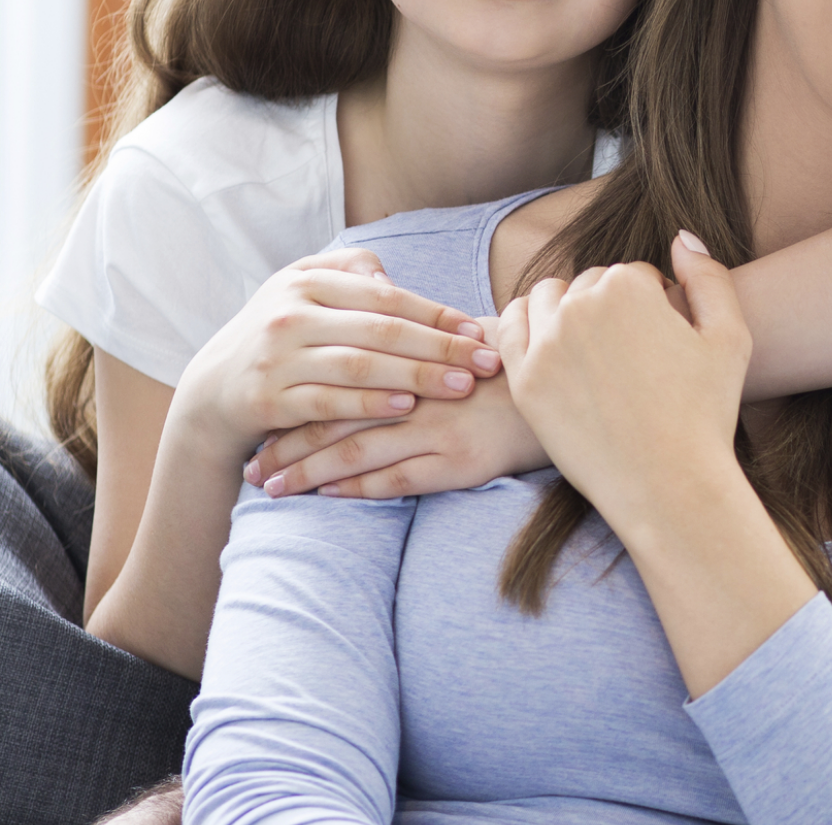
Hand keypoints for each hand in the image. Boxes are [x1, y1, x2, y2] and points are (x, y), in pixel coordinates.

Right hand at [175, 248, 497, 459]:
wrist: (215, 387)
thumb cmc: (282, 333)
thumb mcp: (305, 288)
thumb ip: (351, 272)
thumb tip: (393, 279)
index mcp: (307, 281)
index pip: (387, 297)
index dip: (438, 315)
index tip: (480, 331)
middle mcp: (289, 316)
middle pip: (381, 331)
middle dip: (441, 348)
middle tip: (487, 363)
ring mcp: (277, 358)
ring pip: (359, 367)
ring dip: (416, 378)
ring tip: (461, 386)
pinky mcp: (268, 399)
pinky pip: (328, 403)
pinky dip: (369, 405)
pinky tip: (407, 408)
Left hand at [244, 360, 550, 498]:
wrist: (579, 386)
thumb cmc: (527, 362)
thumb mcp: (480, 338)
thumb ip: (434, 342)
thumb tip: (404, 336)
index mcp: (417, 362)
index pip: (340, 380)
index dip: (298, 402)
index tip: (264, 418)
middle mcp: (419, 395)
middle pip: (335, 419)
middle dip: (287, 445)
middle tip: (252, 465)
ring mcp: (437, 429)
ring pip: (354, 452)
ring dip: (307, 473)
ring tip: (272, 489)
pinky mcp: (460, 462)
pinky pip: (396, 478)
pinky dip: (356, 487)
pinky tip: (326, 495)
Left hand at [493, 232, 751, 524]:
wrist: (668, 483)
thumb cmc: (706, 413)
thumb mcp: (731, 336)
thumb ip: (709, 276)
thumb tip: (681, 236)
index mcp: (629, 287)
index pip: (633, 274)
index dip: (653, 304)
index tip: (663, 340)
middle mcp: (581, 306)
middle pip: (590, 285)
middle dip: (611, 308)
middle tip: (632, 354)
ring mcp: (546, 343)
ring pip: (547, 298)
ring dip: (567, 310)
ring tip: (594, 348)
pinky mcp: (525, 380)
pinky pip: (510, 328)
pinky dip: (526, 325)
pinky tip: (552, 347)